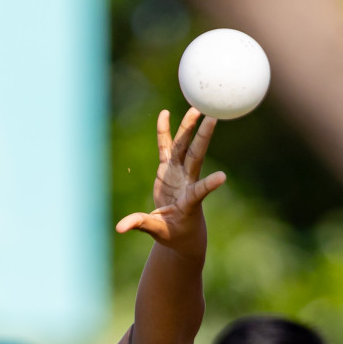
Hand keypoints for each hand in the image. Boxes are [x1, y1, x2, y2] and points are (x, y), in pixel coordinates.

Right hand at [115, 108, 225, 251]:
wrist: (181, 230)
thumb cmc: (172, 234)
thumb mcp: (157, 231)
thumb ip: (140, 224)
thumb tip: (119, 227)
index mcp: (189, 203)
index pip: (200, 193)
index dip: (210, 185)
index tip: (223, 177)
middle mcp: (187, 184)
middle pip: (196, 157)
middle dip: (203, 138)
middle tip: (212, 118)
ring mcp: (179, 174)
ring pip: (184, 147)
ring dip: (189, 128)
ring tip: (196, 109)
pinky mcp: (168, 170)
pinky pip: (166, 147)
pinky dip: (165, 132)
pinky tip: (164, 114)